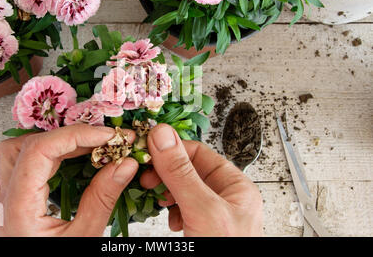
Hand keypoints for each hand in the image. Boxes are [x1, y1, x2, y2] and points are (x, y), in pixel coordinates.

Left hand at [0, 124, 137, 236]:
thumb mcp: (84, 239)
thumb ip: (102, 198)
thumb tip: (124, 164)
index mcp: (19, 207)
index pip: (41, 150)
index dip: (77, 135)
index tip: (108, 136)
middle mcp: (4, 200)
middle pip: (27, 146)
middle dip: (71, 138)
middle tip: (104, 143)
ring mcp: (1, 202)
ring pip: (12, 152)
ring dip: (49, 143)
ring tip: (81, 148)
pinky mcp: (7, 205)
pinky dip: (21, 157)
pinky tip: (41, 161)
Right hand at [141, 124, 262, 236]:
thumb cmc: (226, 251)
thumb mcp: (203, 211)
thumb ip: (181, 173)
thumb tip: (162, 137)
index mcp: (235, 186)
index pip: (199, 153)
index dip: (172, 150)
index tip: (148, 151)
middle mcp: (225, 197)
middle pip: (188, 170)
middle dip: (166, 174)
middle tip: (147, 179)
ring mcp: (213, 214)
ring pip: (182, 190)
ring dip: (167, 193)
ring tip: (161, 202)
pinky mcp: (201, 228)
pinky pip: (181, 209)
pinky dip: (171, 211)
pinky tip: (171, 221)